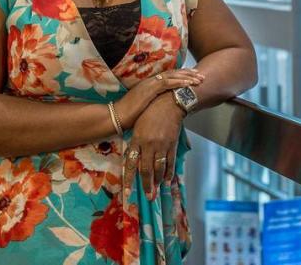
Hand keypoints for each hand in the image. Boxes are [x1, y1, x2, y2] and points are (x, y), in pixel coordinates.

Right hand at [113, 69, 202, 128]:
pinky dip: (180, 83)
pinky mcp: (150, 89)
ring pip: (173, 76)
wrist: (116, 117)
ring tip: (199, 78)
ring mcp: (150, 84)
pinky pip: (168, 83)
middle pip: (173, 74)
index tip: (193, 76)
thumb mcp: (145, 108)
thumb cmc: (129, 116)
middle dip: (188, 74)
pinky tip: (189, 84)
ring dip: (187, 77)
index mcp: (150, 84)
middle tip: (201, 74)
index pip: (169, 76)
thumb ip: (155, 104)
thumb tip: (165, 108)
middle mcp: (151, 81)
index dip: (182, 75)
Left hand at [122, 69, 204, 199]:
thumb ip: (136, 142)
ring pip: (159, 168)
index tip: (128, 193)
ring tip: (156, 192)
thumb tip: (133, 158)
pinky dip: (169, 172)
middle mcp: (149, 144)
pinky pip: (170, 162)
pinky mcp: (172, 144)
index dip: (129, 179)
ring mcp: (162, 145)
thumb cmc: (150, 111)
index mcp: (137, 139)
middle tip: (147, 197)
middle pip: (146, 169)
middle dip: (146, 185)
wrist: (170, 102)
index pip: (131, 164)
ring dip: (157, 181)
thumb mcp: (138, 125)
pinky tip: (167, 180)